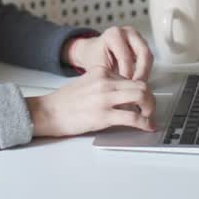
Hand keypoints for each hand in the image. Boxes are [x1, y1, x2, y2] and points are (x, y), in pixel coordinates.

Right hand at [26, 67, 156, 136]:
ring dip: (150, 108)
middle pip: (141, 85)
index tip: (143, 99)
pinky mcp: (103, 115)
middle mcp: (105, 82)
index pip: (131, 77)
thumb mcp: (87, 83)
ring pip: (141, 96)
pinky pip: (133, 117)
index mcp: (101, 72)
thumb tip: (126, 95)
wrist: (48, 112)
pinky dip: (144, 123)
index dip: (141, 90)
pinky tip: (146, 127)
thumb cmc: (65, 102)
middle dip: (150, 98)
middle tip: (149, 108)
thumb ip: (106, 84)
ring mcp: (104, 98)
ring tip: (148, 117)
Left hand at [63, 26, 153, 82]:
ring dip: (145, 72)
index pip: (126, 56)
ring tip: (137, 86)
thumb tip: (123, 87)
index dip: (126, 74)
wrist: (94, 52)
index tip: (124, 86)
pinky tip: (138, 81)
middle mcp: (128, 32)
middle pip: (143, 52)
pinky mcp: (142, 44)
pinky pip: (148, 59)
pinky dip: (145, 70)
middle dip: (141, 72)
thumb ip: (111, 75)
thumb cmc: (95, 58)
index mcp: (114, 34)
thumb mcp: (99, 67)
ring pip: (148, 56)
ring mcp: (137, 37)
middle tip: (136, 86)